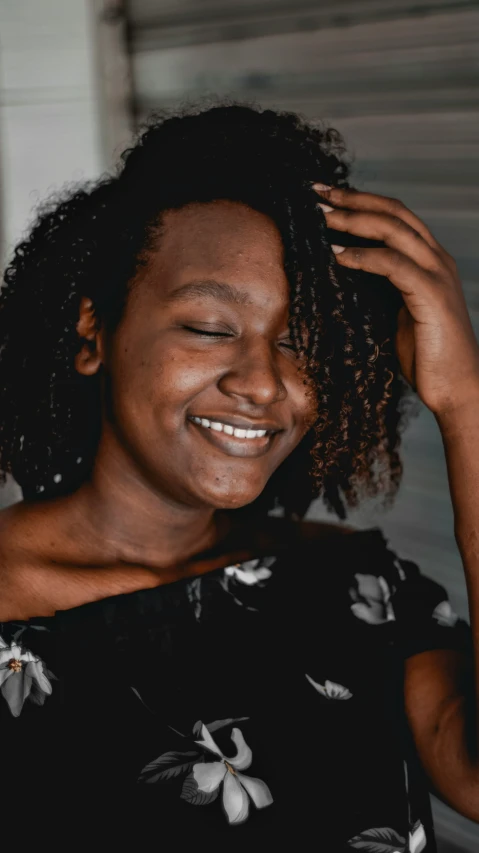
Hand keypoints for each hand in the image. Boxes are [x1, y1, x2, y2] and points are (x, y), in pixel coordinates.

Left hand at [313, 185, 478, 416]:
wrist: (456, 387)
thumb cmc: (425, 354)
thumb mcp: (396, 312)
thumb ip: (379, 288)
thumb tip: (341, 272)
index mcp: (429, 259)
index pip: (395, 215)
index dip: (361, 201)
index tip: (326, 196)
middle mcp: (437, 258)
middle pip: (393, 212)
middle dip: (353, 199)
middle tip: (317, 193)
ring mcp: (438, 274)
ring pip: (394, 230)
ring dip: (354, 220)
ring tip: (322, 217)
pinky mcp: (432, 295)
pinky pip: (394, 265)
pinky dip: (363, 256)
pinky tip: (338, 255)